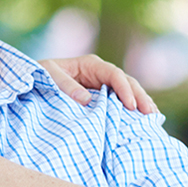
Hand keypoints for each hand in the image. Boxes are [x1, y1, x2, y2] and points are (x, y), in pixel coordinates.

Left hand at [40, 55, 156, 112]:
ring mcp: (103, 86)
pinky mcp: (103, 98)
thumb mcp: (50, 75)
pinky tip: (144, 121)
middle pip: (127, 83)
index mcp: (90, 65)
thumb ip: (67, 86)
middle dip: (140, 97)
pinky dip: (133, 110)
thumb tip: (87, 100)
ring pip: (128, 92)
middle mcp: (100, 74)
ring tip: (153, 118)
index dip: (124, 89)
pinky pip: (121, 103)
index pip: (114, 74)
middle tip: (150, 114)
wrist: (34, 81)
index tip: (130, 106)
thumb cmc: (41, 75)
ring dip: (141, 104)